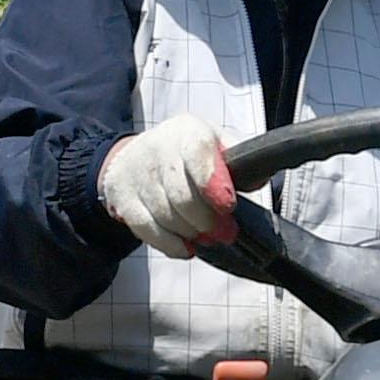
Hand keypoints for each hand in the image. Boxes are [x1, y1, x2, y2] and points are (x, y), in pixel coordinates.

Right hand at [100, 117, 237, 256]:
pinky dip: (170, 244)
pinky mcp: (122, 197)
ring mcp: (136, 174)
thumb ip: (237, 161)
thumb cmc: (185, 154)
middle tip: (226, 233)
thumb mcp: (214, 145)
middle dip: (208, 220)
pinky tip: (186, 247)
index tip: (228, 205)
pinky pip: (147, 229)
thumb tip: (257, 179)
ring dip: (191, 233)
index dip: (213, 183)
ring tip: (207, 237)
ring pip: (165, 216)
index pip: (197, 154)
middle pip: (181, 195)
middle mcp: (158, 149)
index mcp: (187, 132)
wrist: (137, 156)